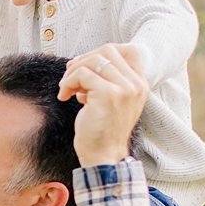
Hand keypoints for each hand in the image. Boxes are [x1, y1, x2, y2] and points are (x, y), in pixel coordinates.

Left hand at [59, 44, 148, 165]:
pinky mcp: (108, 94)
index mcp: (140, 84)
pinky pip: (82, 74)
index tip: (85, 66)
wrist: (103, 156)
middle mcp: (136, 84)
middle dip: (84, 60)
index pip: (129, 50)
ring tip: (66, 89)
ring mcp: (124, 88)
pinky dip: (68, 83)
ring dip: (73, 72)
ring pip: (93, 60)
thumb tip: (81, 62)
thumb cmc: (102, 131)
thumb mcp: (110, 101)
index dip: (102, 52)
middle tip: (70, 77)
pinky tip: (64, 97)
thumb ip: (105, 81)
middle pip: (107, 50)